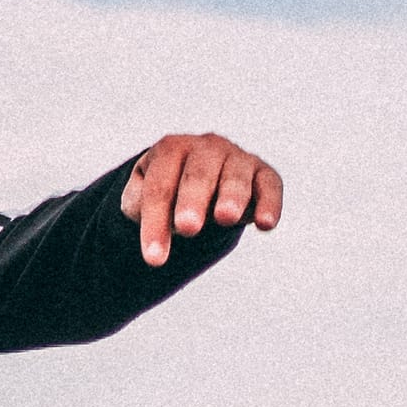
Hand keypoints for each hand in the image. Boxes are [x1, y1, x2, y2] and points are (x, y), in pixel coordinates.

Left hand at [120, 134, 281, 266]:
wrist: (197, 179)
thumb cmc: (167, 191)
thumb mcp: (142, 194)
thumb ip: (136, 200)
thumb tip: (143, 209)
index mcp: (171, 149)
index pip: (159, 187)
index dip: (155, 222)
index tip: (154, 259)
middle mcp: (206, 148)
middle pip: (197, 175)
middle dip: (192, 201)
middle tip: (187, 227)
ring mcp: (236, 158)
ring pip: (235, 176)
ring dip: (231, 197)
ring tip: (225, 219)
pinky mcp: (263, 174)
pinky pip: (270, 185)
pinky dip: (270, 202)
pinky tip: (265, 224)